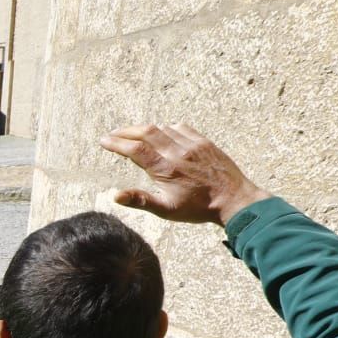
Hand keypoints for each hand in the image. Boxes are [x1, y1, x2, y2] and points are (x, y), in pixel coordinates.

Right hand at [99, 123, 270, 224]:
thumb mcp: (166, 210)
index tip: (104, 141)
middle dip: (126, 131)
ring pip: (162, 128)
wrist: (234, 199)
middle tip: (114, 134)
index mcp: (165, 169)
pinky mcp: (204, 142)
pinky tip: (163, 134)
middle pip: (146, 132)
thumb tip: (115, 196)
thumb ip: (140, 200)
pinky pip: (181, 127)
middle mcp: (178, 153)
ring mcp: (192, 145)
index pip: (135, 150)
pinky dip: (167, 128)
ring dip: (145, 129)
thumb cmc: (198, 208)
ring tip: (134, 135)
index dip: (117, 143)